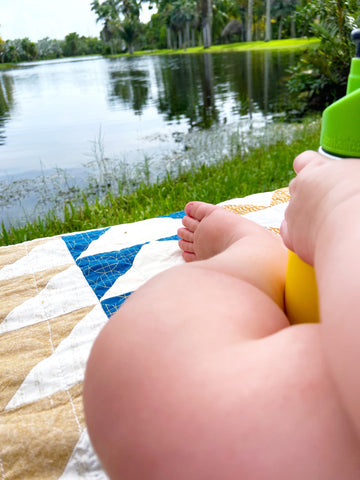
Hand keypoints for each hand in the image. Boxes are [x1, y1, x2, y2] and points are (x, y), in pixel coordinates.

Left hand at [280, 150, 359, 264]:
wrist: (354, 232)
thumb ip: (351, 173)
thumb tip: (353, 177)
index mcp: (317, 168)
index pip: (304, 161)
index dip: (311, 167)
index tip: (323, 176)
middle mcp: (299, 187)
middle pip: (298, 186)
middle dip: (311, 194)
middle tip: (334, 205)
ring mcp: (292, 211)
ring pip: (293, 211)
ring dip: (307, 217)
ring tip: (332, 225)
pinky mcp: (290, 235)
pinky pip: (288, 233)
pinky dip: (299, 237)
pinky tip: (317, 239)